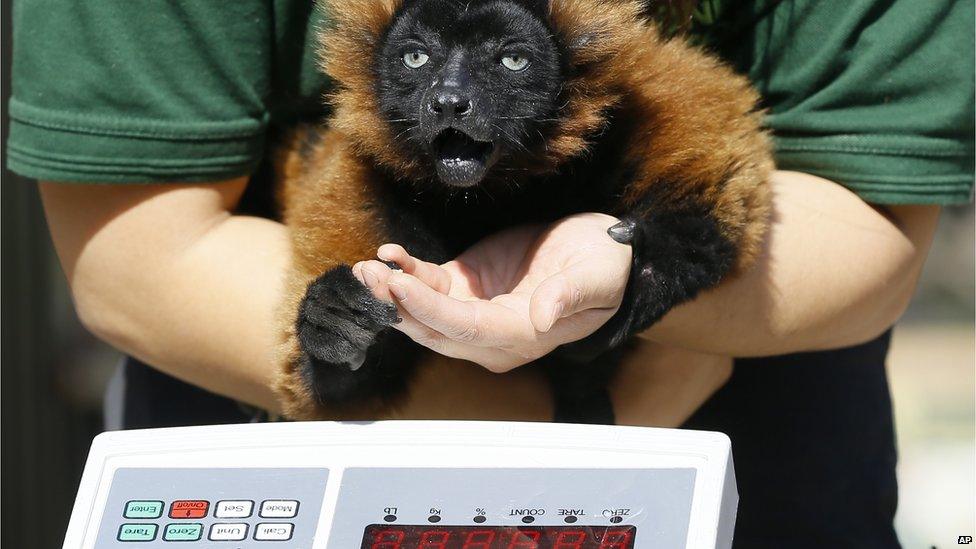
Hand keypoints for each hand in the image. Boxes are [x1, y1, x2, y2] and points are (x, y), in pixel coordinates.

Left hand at [351, 213, 631, 371]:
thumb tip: (541, 317)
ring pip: (422, 311)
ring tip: (364, 269)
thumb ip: (571, 297)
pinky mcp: (465, 287)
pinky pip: (428, 286)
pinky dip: (406, 272)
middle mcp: (491, 335)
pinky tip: (389, 253)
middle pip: (433, 327)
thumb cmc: (603, 267)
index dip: (429, 310)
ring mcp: (474, 311)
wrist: (599, 250)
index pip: (466, 328)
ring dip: (391, 293)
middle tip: (369, 277)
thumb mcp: (599, 278)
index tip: (399, 285)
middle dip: (396, 305)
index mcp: (521, 336)